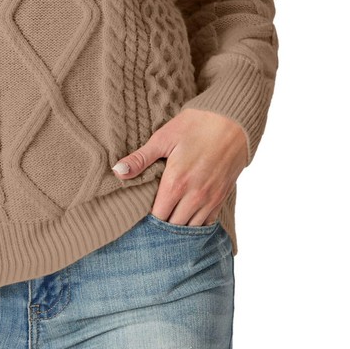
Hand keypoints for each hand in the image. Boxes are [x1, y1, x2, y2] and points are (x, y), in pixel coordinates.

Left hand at [111, 107, 248, 225]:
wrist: (232, 120)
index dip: (147, 219)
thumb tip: (117, 171)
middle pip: (174, 227)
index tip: (141, 214)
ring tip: (168, 219)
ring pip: (192, 228)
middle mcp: (194, 196)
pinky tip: (187, 217)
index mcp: (176, 183)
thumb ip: (140, 159)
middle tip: (152, 219)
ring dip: (179, 226)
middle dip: (162, 225)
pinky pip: (208, 222)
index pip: (158, 216)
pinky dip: (196, 224)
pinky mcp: (223, 196)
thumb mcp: (163, 138)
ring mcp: (211, 198)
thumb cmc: (195, 125)